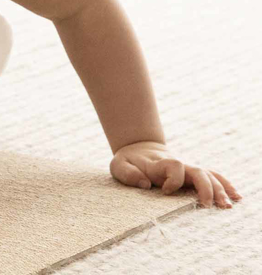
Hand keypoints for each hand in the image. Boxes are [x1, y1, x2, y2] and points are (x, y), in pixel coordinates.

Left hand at [111, 141, 242, 208]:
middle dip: (206, 188)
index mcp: (161, 163)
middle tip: (207, 206)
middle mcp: (179, 165)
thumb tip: (145, 184)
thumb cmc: (128, 161)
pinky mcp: (193, 174)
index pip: (174, 166)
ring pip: (209, 176)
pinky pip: (213, 176)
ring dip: (219, 190)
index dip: (173, 179)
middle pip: (199, 172)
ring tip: (227, 206)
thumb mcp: (119, 165)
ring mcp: (188, 169)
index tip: (164, 191)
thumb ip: (129, 174)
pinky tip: (236, 196)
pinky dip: (225, 185)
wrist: (138, 149)